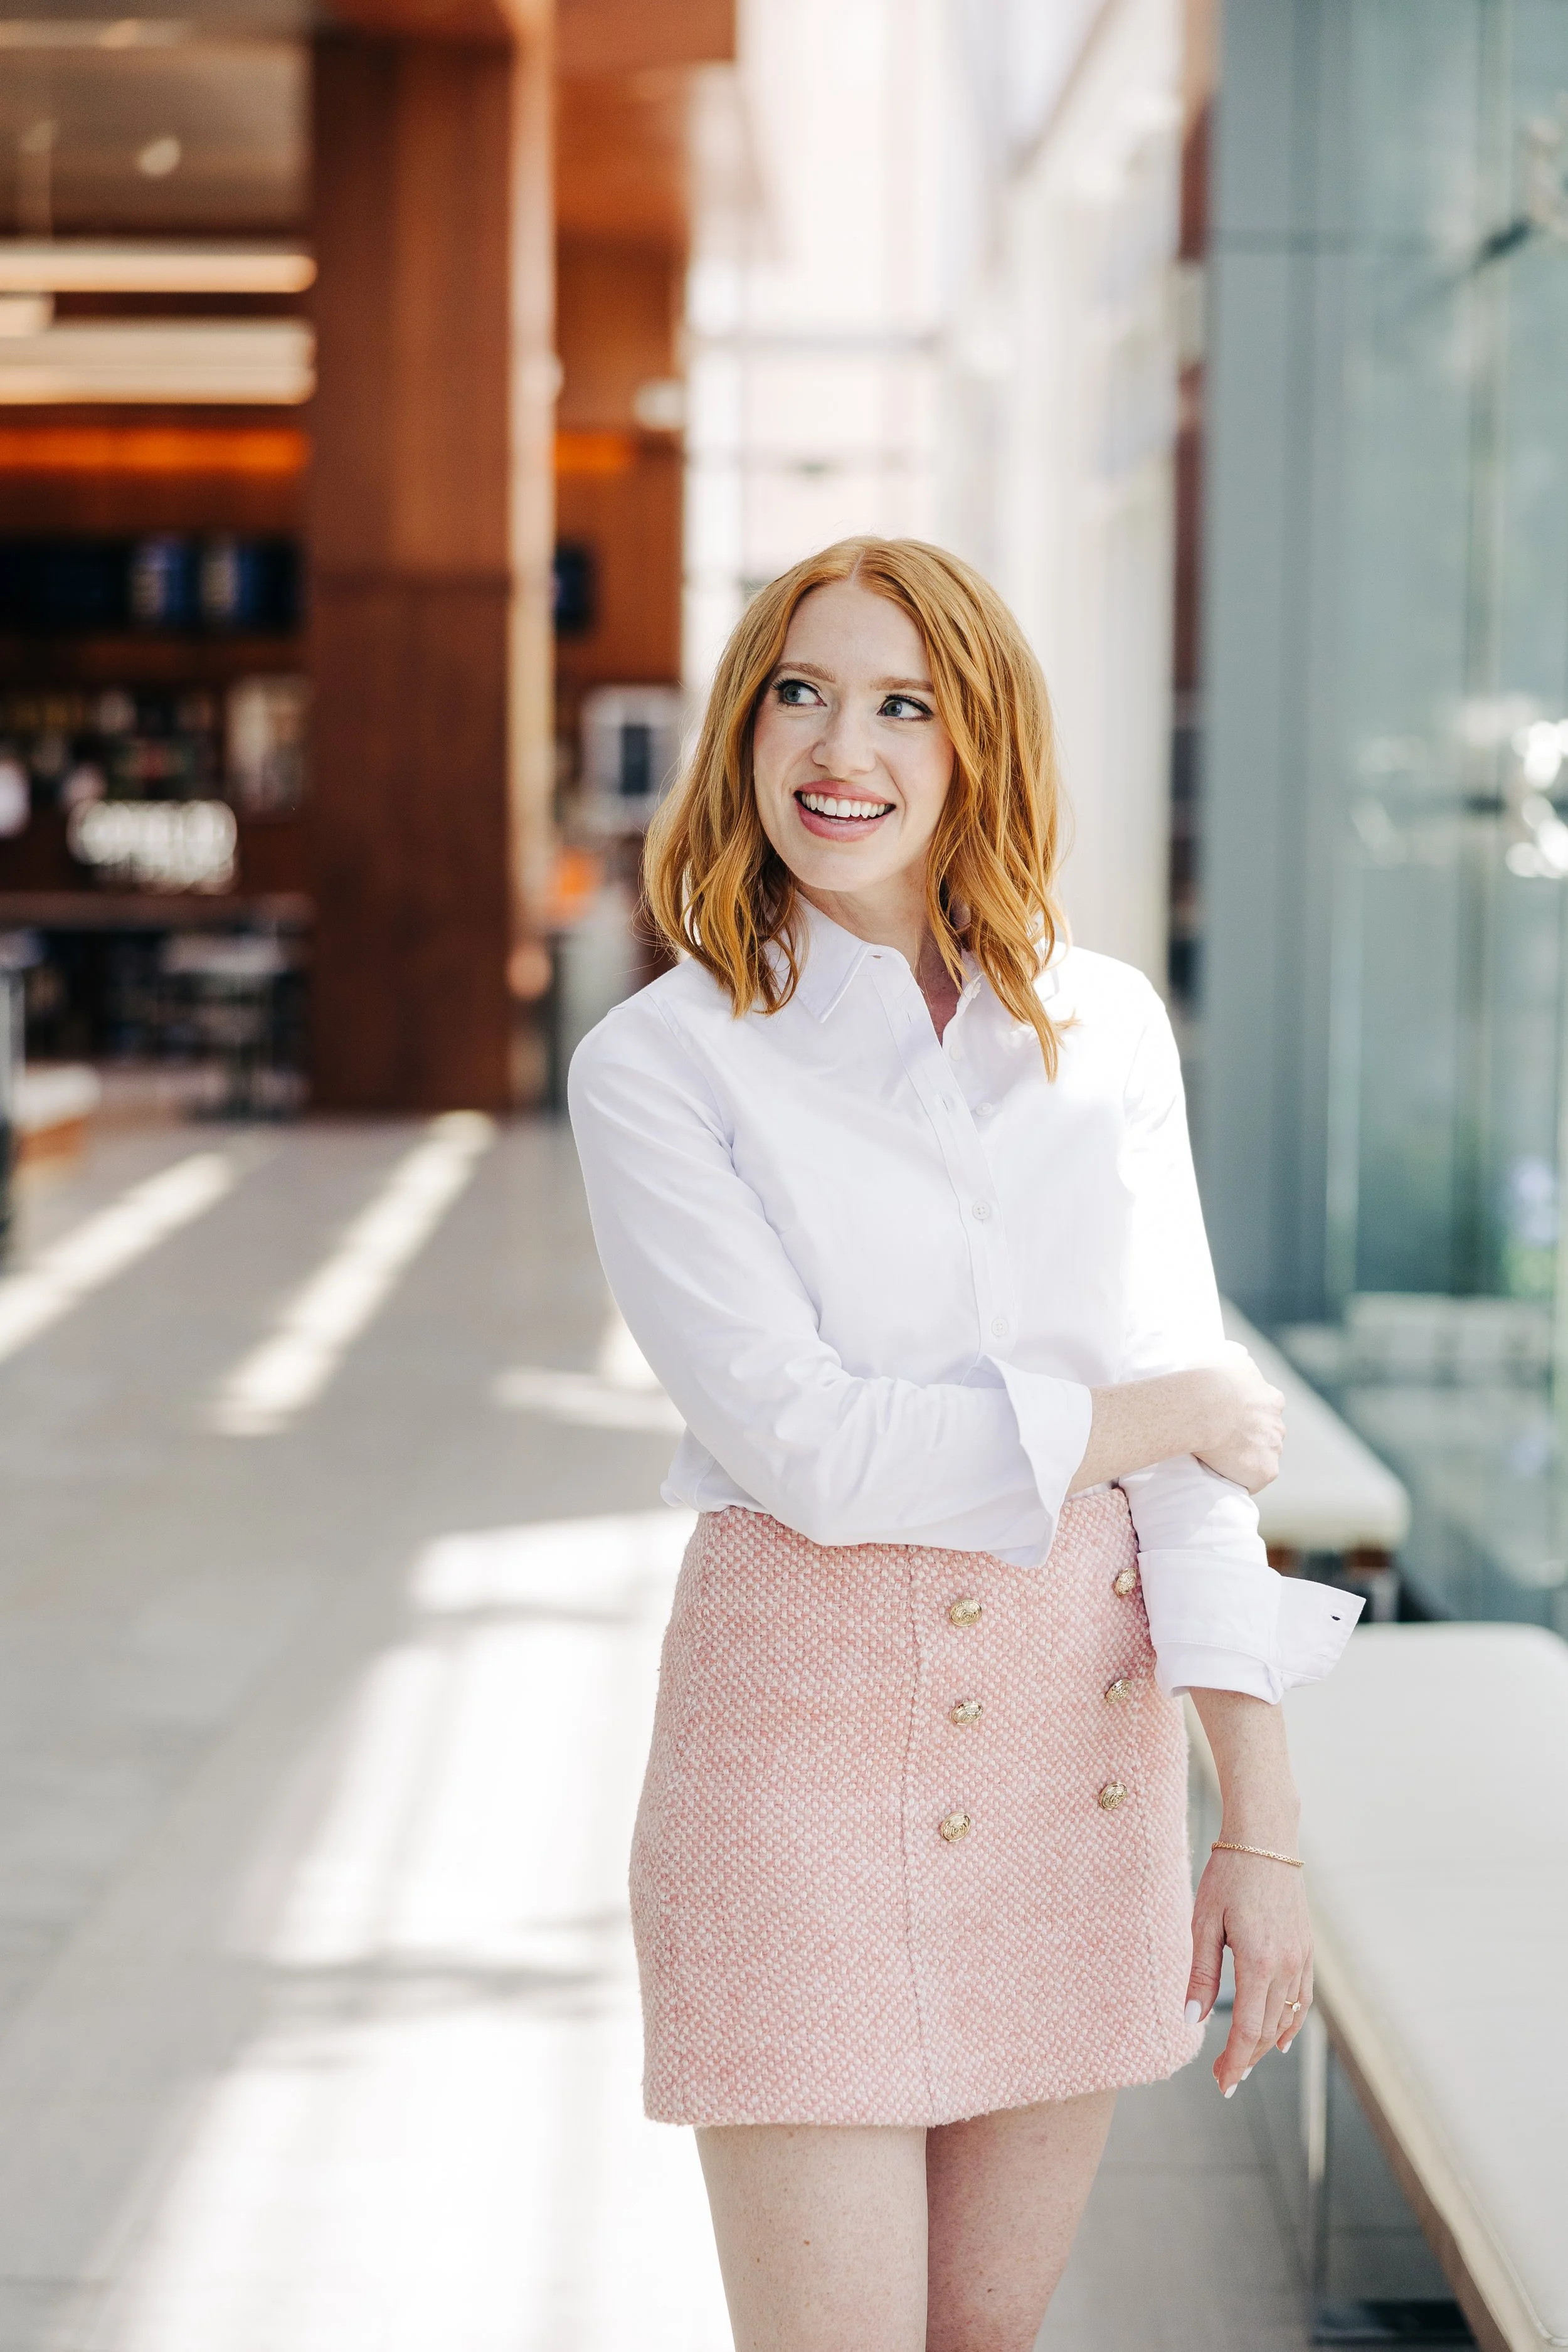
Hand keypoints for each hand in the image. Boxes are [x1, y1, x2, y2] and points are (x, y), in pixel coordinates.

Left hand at [1186, 1846, 1312, 2094]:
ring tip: (1245, 2063)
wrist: (1265, 1839)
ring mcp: (1301, 1957)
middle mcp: (1286, 1964)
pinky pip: (1302, 1996)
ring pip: (1288, 2016)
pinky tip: (1280, 2038)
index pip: (1248, 2028)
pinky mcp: (1307, 1948)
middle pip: (1269, 2029)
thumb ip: (1201, 1973)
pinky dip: (1292, 2021)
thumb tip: (1192, 2021)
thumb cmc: (1228, 1875)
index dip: (1235, 2060)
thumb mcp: (1204, 1921)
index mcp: (1258, 1961)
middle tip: (1225, 2080)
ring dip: (1267, 2043)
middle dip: (1247, 2058)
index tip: (1222, 2082)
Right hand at [1191, 1347, 1283, 1491]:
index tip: (1229, 1420)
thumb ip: (1237, 1357)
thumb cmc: (1209, 1379)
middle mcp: (1278, 1425)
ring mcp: (1274, 1449)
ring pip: (1262, 1458)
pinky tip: (1221, 1473)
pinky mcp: (1265, 1471)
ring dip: (1245, 1459)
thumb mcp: (1226, 1355)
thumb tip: (1238, 1354)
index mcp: (1272, 1400)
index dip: (1249, 1417)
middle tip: (1220, 1440)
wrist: (1204, 1405)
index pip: (1267, 1411)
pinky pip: (1254, 1480)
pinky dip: (1241, 1479)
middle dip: (1249, 1439)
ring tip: (1217, 1458)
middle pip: (1266, 1437)